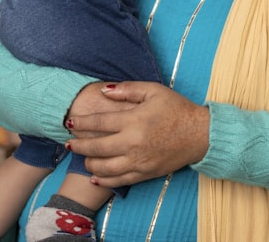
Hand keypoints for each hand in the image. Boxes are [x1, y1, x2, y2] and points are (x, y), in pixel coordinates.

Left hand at [65, 82, 209, 188]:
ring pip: (104, 167)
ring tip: (82, 157)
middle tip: (68, 143)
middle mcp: (133, 143)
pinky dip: (103, 180)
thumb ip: (128, 89)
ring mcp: (138, 161)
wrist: (200, 134)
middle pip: (97, 147)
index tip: (69, 122)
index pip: (99, 122)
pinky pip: (119, 180)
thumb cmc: (177, 109)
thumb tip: (104, 90)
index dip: (81, 123)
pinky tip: (94, 177)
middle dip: (78, 145)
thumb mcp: (154, 90)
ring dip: (89, 162)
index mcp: (134, 120)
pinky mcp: (145, 173)